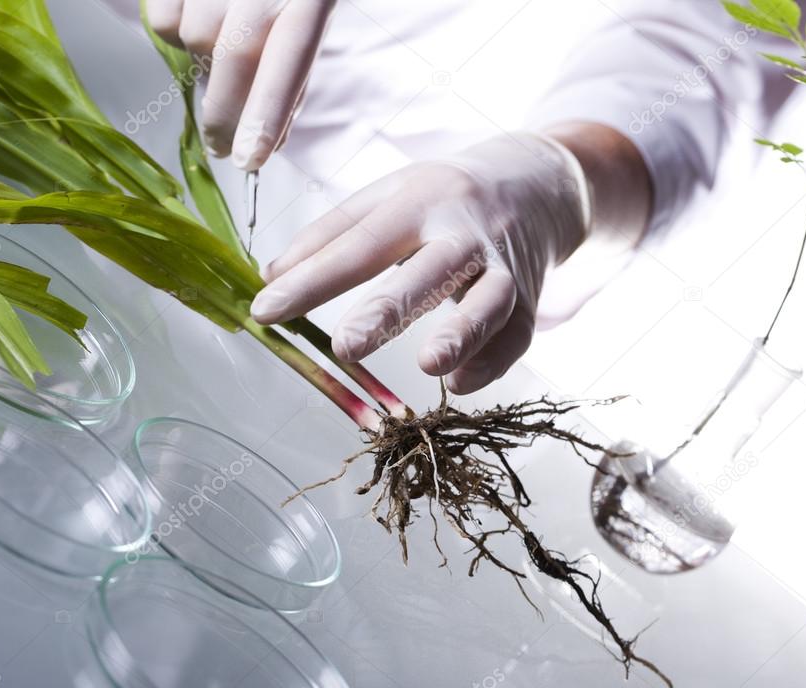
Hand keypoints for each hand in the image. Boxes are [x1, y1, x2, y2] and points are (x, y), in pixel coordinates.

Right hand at [146, 0, 335, 168]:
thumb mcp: (308, 19)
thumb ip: (291, 77)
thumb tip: (268, 142)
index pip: (287, 63)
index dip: (266, 115)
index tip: (250, 161)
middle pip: (234, 57)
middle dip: (224, 116)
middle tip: (223, 148)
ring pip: (195, 39)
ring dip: (204, 66)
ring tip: (220, 53)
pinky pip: (163, 21)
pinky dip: (176, 32)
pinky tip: (198, 18)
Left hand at [250, 133, 592, 393]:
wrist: (539, 185)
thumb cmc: (445, 196)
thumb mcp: (390, 194)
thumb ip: (331, 233)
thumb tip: (270, 277)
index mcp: (421, 199)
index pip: (361, 243)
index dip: (313, 279)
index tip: (266, 311)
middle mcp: (466, 229)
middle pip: (432, 267)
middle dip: (391, 308)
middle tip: (346, 345)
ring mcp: (505, 264)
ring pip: (491, 300)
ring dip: (463, 333)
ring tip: (429, 365)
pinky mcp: (531, 298)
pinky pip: (517, 334)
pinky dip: (491, 362)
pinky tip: (457, 384)